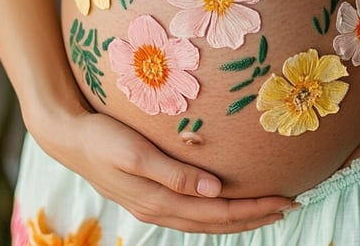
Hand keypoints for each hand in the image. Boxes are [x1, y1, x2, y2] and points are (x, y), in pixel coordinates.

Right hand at [32, 109, 291, 232]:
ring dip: (239, 217)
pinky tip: (224, 203)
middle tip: (289, 206)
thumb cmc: (103, 138)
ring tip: (266, 210)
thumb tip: (215, 190)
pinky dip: (216, 212)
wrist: (69, 139)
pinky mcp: (150, 196)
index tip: (285, 200)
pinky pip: (192, 213)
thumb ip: (174, 173)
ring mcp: (154, 205)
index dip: (253, 208)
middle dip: (255, 216)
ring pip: (206, 221)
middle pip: (217, 222)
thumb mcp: (136, 153)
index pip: (219, 211)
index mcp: (160, 201)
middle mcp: (160, 209)